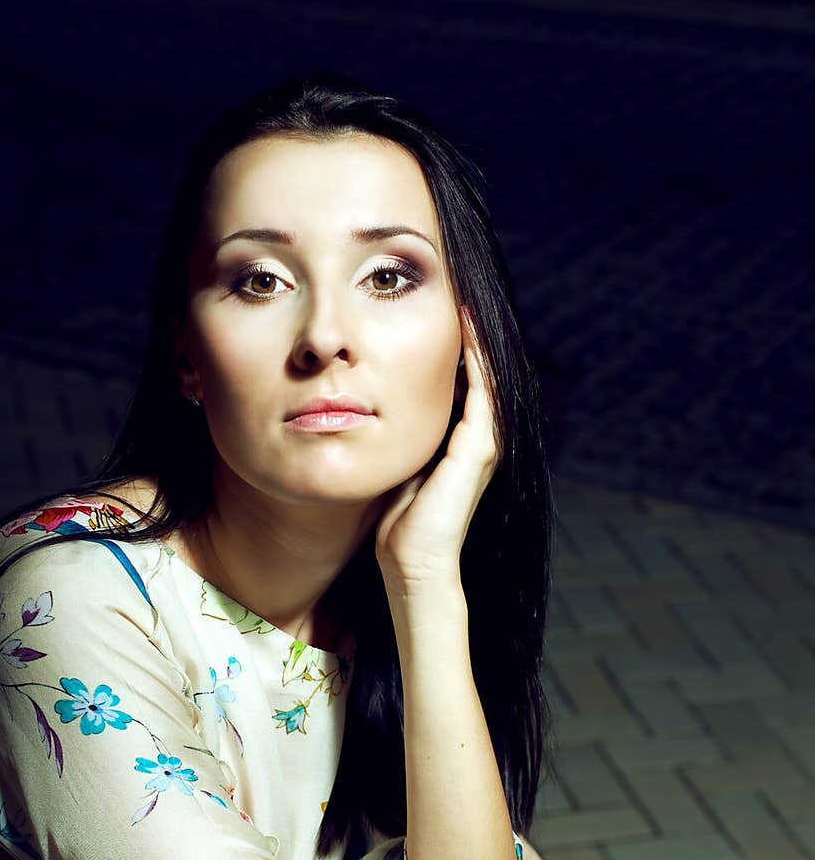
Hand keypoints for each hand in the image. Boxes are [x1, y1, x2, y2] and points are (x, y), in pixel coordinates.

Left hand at [374, 307, 501, 590]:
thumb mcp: (400, 465)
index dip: (457, 350)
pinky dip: (478, 360)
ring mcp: (483, 444)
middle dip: (471, 338)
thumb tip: (371, 410)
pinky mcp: (478, 450)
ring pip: (488, 378)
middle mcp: (480, 441)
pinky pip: (483, 392)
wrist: (413, 564)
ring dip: (478, 341)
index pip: (464, 385)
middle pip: (482, 376)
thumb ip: (399, 438)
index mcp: (462, 444)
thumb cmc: (400, 525)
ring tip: (466, 303)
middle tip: (458, 296)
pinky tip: (467, 332)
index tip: (442, 315)